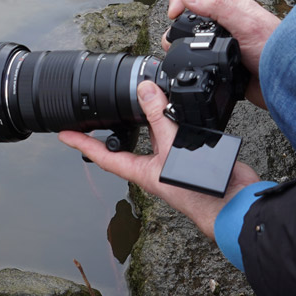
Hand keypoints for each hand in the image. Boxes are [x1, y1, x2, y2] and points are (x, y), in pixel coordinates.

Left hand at [58, 81, 260, 238]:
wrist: (232, 204)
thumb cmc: (198, 191)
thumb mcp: (172, 147)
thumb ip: (158, 118)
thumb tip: (145, 91)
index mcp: (139, 170)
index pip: (102, 155)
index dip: (81, 143)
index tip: (63, 134)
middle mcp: (152, 166)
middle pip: (127, 143)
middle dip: (112, 127)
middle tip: (95, 114)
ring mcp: (171, 161)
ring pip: (153, 136)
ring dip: (146, 118)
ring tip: (135, 100)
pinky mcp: (190, 156)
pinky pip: (176, 134)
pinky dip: (173, 119)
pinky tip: (174, 107)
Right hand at [166, 0, 279, 108]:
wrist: (284, 81)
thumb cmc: (276, 50)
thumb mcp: (246, 23)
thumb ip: (218, 7)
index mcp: (231, 7)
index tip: (173, 15)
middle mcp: (225, 22)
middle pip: (190, 13)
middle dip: (176, 23)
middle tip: (173, 37)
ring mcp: (222, 42)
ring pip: (191, 36)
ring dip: (179, 43)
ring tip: (176, 51)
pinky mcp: (220, 60)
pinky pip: (197, 57)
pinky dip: (188, 59)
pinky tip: (189, 63)